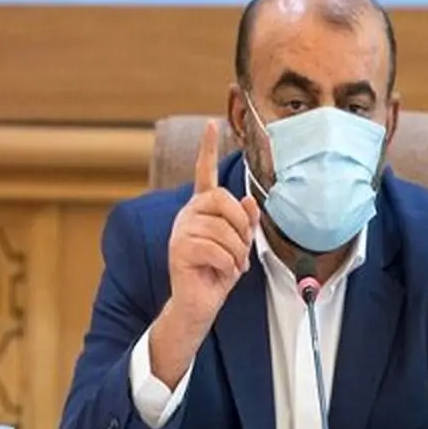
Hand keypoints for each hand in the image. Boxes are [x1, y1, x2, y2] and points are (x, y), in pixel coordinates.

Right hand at [148, 120, 258, 386]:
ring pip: (224, 231)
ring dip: (236, 253)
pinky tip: (220, 273)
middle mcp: (188, 214)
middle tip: (240, 250)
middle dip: (241, 228)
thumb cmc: (218, 272)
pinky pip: (218, 250)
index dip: (207, 149)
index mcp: (202, 209)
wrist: (198, 304)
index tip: (212, 124)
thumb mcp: (238, 245)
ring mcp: (181, 231)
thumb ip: (245, 222)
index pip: (203, 173)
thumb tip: (248, 201)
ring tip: (230, 266)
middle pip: (224, 201)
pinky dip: (228, 266)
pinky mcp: (179, 250)